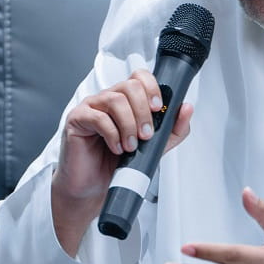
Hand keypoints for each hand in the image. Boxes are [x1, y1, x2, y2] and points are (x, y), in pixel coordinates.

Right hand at [50, 68, 195, 256]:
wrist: (94, 187)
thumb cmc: (118, 164)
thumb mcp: (154, 147)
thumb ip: (172, 129)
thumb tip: (186, 108)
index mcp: (126, 101)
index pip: (139, 77)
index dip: (152, 87)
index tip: (158, 108)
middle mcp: (108, 99)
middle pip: (130, 86)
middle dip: (143, 111)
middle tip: (146, 134)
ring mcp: (91, 106)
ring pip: (115, 100)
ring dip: (129, 124)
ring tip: (131, 146)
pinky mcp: (77, 119)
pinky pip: (98, 117)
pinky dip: (112, 134)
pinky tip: (116, 148)